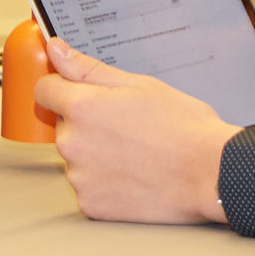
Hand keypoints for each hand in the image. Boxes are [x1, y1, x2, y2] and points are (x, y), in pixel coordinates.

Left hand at [29, 39, 234, 223]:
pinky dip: (105, 183)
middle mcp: (72, 144)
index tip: (80, 93)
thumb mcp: (139, 85)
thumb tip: (56, 50)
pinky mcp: (91, 205)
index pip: (45, 90)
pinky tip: (135, 176)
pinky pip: (89, 187)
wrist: (209, 175)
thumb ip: (89, 69)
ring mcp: (80, 178)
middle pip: (64, 126)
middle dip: (87, 123)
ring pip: (77, 158)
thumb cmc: (183, 128)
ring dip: (96, 155)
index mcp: (82, 107)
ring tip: (137, 154)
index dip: (63, 88)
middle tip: (128, 126)